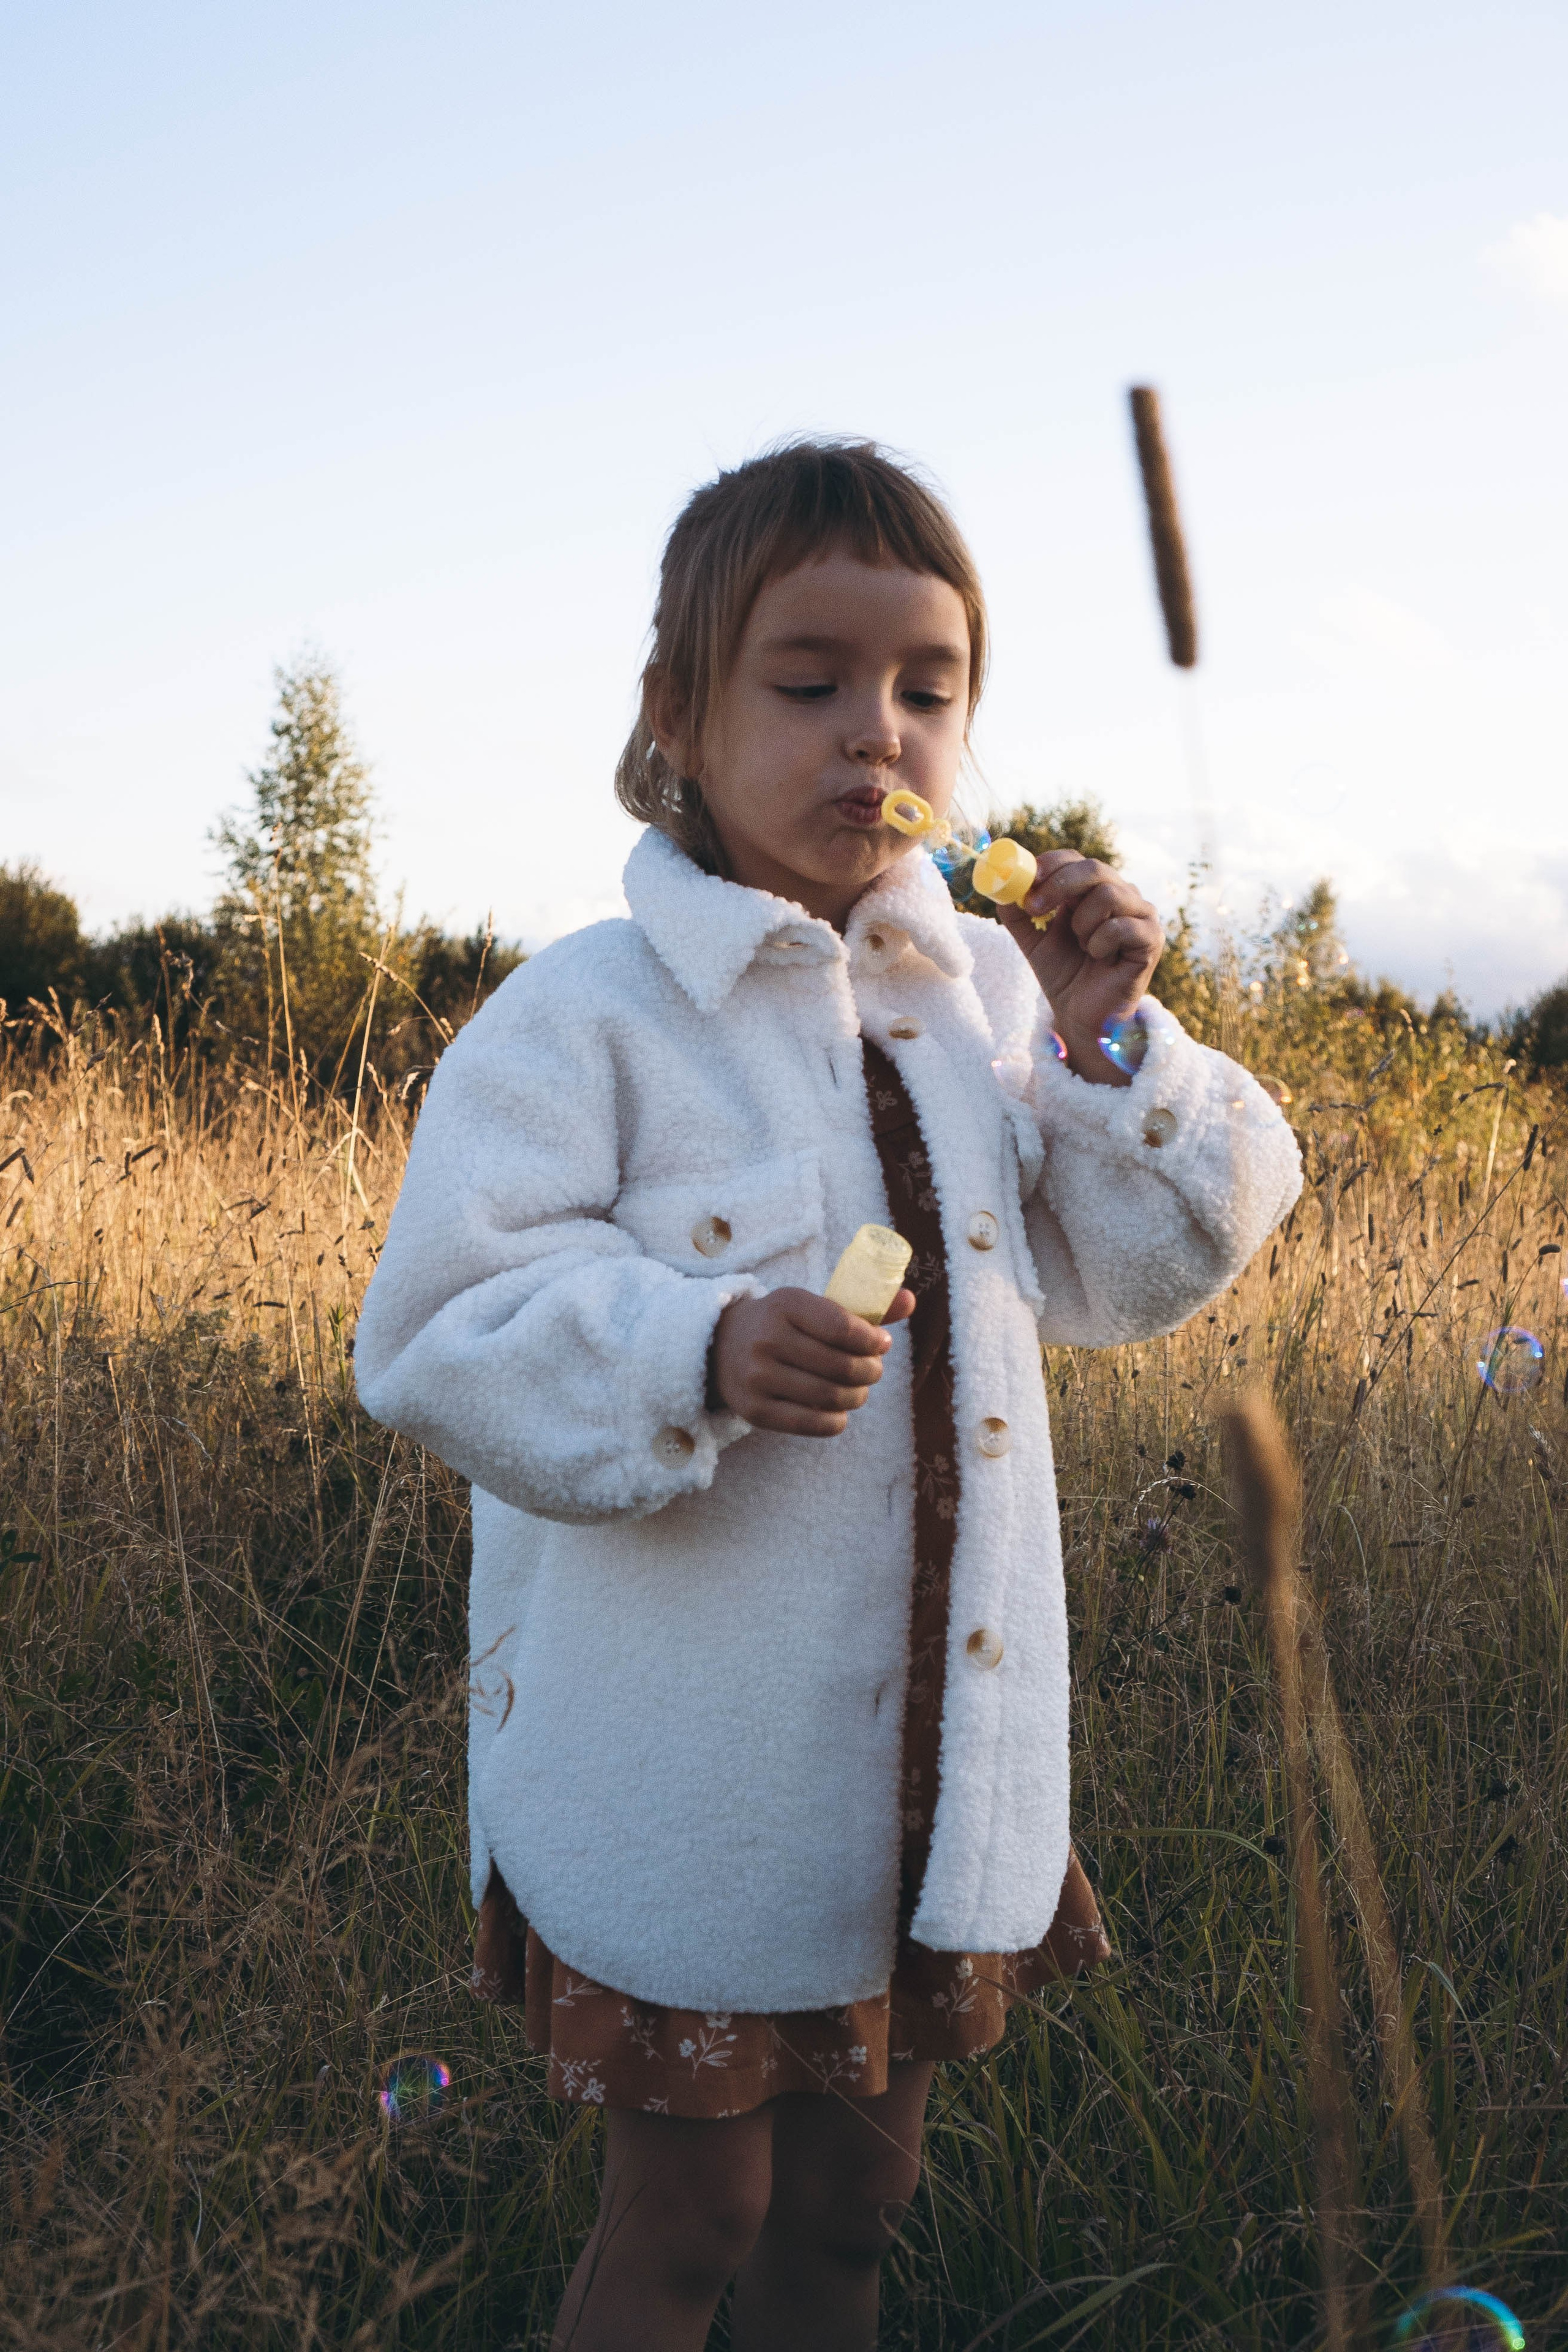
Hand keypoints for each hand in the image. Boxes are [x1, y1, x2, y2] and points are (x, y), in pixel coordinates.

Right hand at [709, 1285, 915, 1435]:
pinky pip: (813, 1424)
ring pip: (831, 1397)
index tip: (881, 1344)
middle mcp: (767, 1339)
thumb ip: (862, 1307)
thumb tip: (911, 1301)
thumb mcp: (813, 1306)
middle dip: (871, 1372)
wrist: (721, 1346)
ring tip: (858, 1390)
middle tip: (873, 1371)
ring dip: (857, 1397)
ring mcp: (758, 1377)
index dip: (873, 1341)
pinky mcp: (754, 1410)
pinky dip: (836, 1421)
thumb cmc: (783, 1325)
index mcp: (786, 1304)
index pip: (844, 1328)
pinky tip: (839, 1412)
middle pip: (842, 1366)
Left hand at [995, 851, 1163, 1083]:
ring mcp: (1141, 915)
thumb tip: (1000, 883)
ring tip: (1080, 944)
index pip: (1075, 860)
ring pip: (1108, 894)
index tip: (1025, 882)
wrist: (1080, 1015)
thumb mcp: (1032, 939)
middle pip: (1094, 868)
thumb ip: (1016, 912)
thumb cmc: (1062, 974)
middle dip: (1058, 885)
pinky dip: (1099, 942)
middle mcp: (1121, 895)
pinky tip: (1098, 957)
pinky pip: (1121, 926)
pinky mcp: (1151, 939)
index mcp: (1092, 890)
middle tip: (1035, 908)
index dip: (1049, 865)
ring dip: (1082, 922)